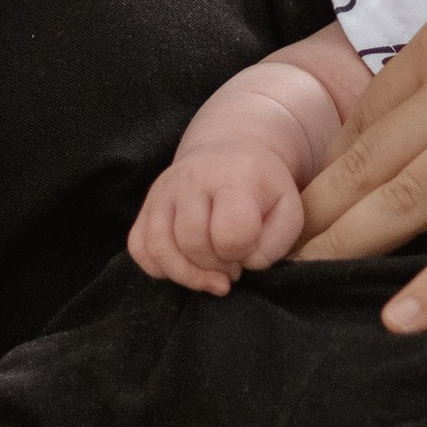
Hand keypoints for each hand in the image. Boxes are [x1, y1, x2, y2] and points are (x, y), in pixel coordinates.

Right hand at [129, 148, 304, 293]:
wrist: (231, 150)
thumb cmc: (262, 188)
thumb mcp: (287, 209)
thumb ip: (275, 244)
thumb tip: (244, 265)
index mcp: (233, 178)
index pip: (230, 233)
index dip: (242, 254)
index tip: (249, 251)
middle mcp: (192, 180)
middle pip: (192, 242)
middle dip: (215, 267)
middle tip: (232, 266)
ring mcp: (163, 192)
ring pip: (160, 248)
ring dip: (187, 275)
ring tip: (210, 276)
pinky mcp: (147, 205)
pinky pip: (138, 247)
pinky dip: (158, 268)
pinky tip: (184, 266)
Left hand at [297, 0, 426, 331]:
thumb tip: (415, 103)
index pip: (363, 118)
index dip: (324, 171)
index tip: (299, 212)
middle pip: (363, 166)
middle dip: (306, 219)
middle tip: (257, 264)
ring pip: (401, 203)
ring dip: (342, 250)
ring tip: (295, 291)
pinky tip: (396, 319)